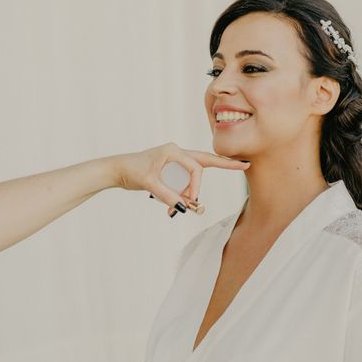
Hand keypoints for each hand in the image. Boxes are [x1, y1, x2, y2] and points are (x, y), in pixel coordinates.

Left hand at [113, 142, 249, 216]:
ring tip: (176, 210)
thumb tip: (183, 207)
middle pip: (205, 161)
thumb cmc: (131, 171)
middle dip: (225, 164)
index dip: (196, 186)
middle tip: (244, 165)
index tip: (190, 201)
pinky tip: (176, 207)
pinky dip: (182, 195)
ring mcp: (175, 160)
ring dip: (190, 194)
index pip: (196, 168)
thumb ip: (167, 195)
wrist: (117, 170)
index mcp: (173, 151)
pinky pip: (184, 182)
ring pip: (193, 176)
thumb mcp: (149, 184)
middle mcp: (176, 153)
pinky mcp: (171, 169)